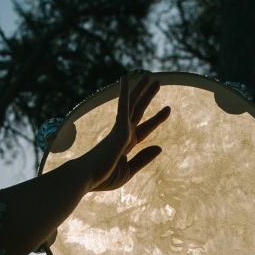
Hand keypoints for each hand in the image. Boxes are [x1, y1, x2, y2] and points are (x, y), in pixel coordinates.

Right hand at [85, 74, 170, 191]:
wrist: (86, 177)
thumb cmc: (103, 177)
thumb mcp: (128, 171)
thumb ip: (143, 159)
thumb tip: (160, 147)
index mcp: (125, 145)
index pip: (144, 129)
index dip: (156, 118)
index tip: (168, 109)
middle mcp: (122, 133)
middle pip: (138, 111)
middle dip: (148, 97)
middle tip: (157, 82)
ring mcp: (120, 129)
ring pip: (132, 104)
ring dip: (141, 90)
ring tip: (151, 76)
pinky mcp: (118, 127)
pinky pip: (122, 106)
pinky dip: (124, 92)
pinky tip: (125, 78)